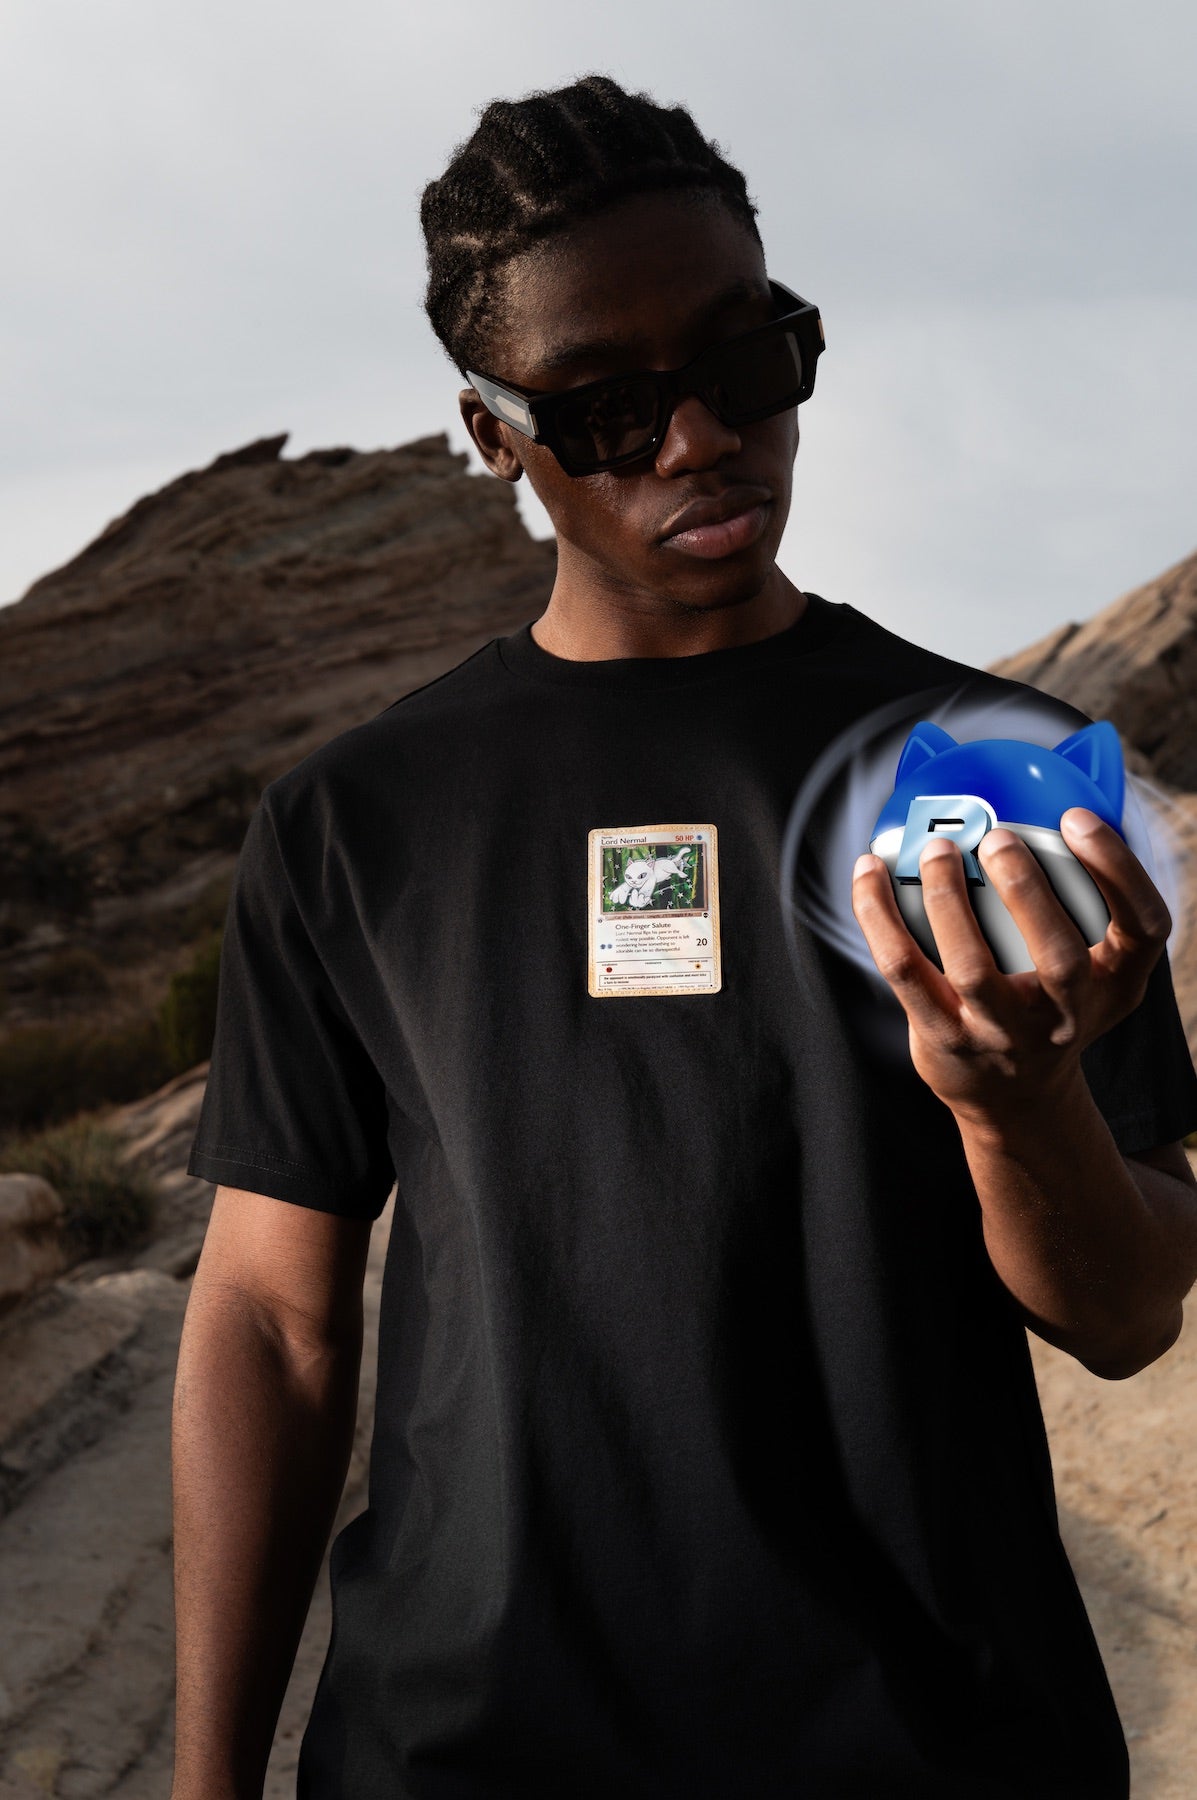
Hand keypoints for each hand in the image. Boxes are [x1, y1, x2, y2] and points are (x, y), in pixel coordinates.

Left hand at [850, 807, 1171, 1122]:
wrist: (1015, 1094)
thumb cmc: (1049, 997)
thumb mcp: (1093, 957)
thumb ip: (1086, 879)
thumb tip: (1082, 760)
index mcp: (1116, 981)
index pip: (1143, 927)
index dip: (1118, 869)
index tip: (1079, 818)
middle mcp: (1066, 1014)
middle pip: (1060, 959)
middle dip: (1027, 891)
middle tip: (998, 837)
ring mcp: (1002, 1033)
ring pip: (972, 968)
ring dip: (949, 900)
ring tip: (936, 849)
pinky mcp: (944, 1037)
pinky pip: (905, 970)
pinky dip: (881, 915)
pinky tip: (870, 871)